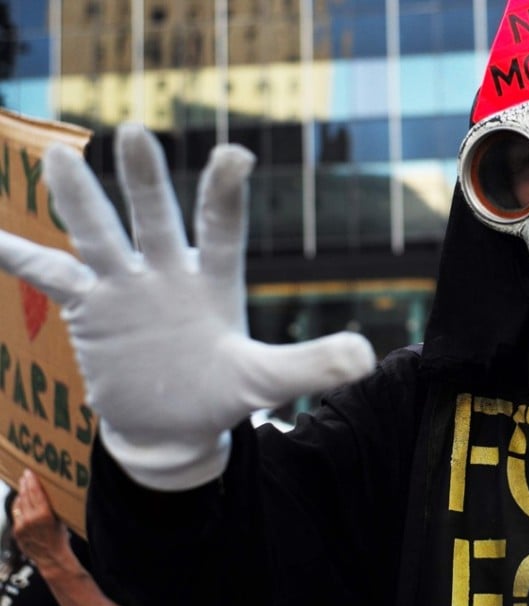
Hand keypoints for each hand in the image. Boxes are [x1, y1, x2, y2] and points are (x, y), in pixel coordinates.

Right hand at [0, 123, 375, 489]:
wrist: (173, 425)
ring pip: (99, 234)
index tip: (235, 154)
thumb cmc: (222, 394)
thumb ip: (310, 365)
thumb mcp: (266, 382)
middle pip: (157, 217)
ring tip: (61, 158)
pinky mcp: (89, 307)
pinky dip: (21, 257)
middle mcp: (169, 271)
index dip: (225, 193)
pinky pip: (50, 275)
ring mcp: (126, 285)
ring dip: (80, 200)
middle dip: (145, 181)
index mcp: (216, 280)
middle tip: (136, 132)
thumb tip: (368, 356)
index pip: (222, 228)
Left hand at [10, 470, 73, 576]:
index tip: (30, 471)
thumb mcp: (60, 519)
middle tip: (26, 474)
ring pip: (19, 504)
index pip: (35, 492)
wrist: (51, 557)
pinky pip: (16, 514)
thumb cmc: (60, 538)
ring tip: (23, 485)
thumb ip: (51, 506)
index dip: (32, 480)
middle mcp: (30, 519)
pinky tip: (21, 500)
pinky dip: (18, 505)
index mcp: (44, 515)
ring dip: (21, 493)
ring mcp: (21, 526)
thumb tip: (45, 492)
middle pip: (26, 496)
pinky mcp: (16, 531)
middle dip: (25, 484)